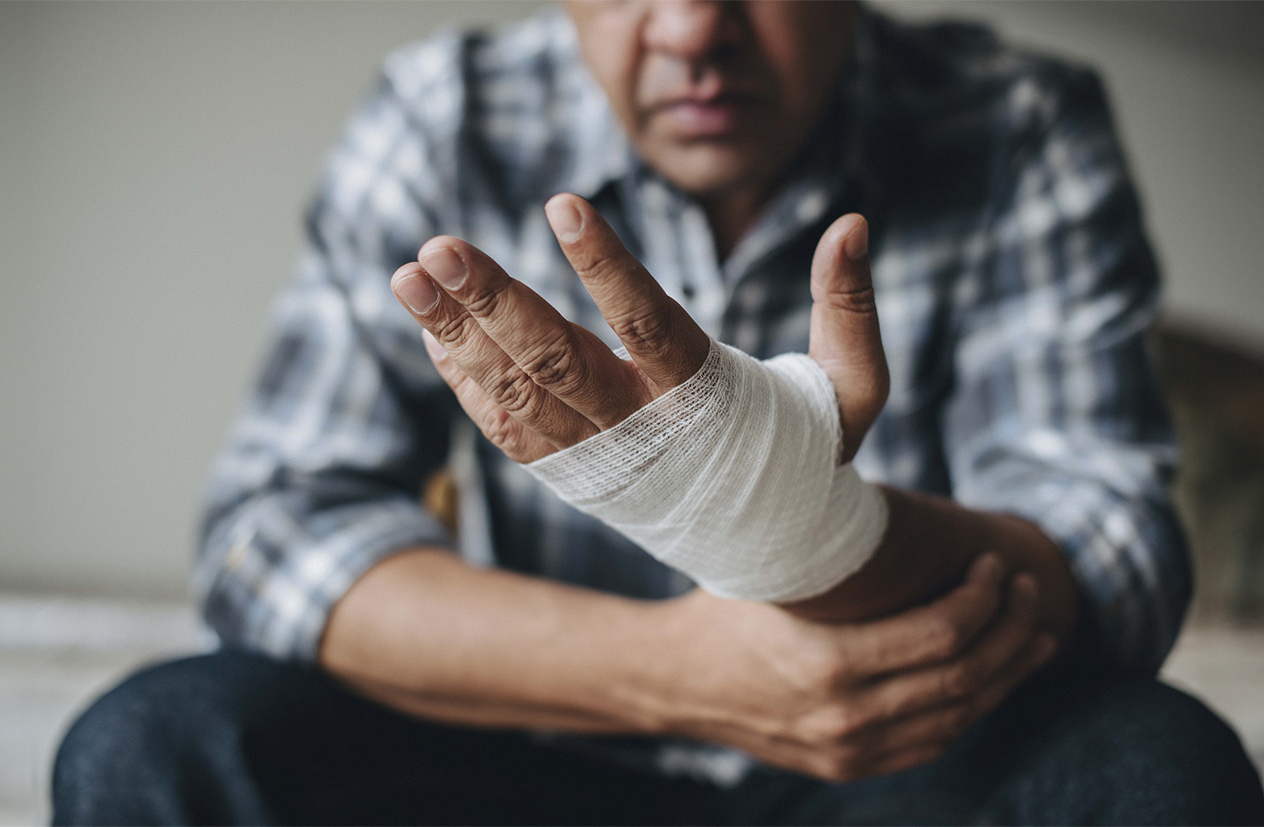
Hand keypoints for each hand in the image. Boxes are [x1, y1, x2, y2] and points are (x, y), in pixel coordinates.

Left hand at [388, 193, 888, 463]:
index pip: (650, 323)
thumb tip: (854, 222)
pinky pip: (506, 431)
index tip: (561, 206)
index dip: (605, 266)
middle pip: (558, 361)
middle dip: (494, 303)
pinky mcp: (572, 475)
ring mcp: (600, 458)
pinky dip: (465, 383)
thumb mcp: (853, 388)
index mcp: (710, 401)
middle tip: (440, 247)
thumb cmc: (813, 449)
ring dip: (457, 335)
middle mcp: (644, 431)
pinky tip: (431, 331)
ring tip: (409, 276)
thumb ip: (849, 307)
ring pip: (517, 394)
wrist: (773, 549)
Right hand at [648, 554, 1057, 781]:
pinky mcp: (849, 766)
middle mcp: (845, 717)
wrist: (672, 682)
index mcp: (829, 664)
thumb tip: (900, 494)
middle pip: (963, 678)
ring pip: (959, 717)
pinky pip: (932, 742)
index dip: (983, 599)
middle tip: (1028, 590)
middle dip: (1010, 630)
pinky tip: (993, 674)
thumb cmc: (724, 608)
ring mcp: (849, 750)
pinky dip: (972, 706)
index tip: (995, 564)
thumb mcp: (773, 568)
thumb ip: (836, 546)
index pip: (941, 636)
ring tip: (1035, 634)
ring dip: (1006, 672)